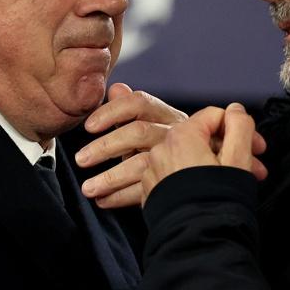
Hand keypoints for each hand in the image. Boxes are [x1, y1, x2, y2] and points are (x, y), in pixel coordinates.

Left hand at [76, 83, 187, 207]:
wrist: (209, 174)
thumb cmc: (177, 147)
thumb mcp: (156, 126)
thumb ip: (132, 110)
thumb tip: (115, 88)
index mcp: (167, 115)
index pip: (139, 103)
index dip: (111, 112)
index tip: (89, 127)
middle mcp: (175, 133)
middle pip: (139, 132)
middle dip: (105, 147)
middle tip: (81, 160)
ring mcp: (178, 158)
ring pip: (142, 164)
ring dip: (110, 178)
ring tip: (88, 189)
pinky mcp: (176, 184)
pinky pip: (147, 190)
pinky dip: (122, 197)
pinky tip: (104, 201)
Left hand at [141, 103, 266, 202]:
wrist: (198, 242)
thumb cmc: (219, 201)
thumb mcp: (238, 158)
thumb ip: (239, 126)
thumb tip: (235, 110)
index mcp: (182, 135)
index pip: (215, 116)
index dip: (241, 129)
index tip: (257, 149)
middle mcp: (161, 149)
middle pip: (201, 137)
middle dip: (229, 150)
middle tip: (252, 168)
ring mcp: (153, 171)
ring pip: (187, 157)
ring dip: (212, 166)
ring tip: (231, 184)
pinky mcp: (150, 192)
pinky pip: (173, 176)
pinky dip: (191, 180)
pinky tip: (208, 193)